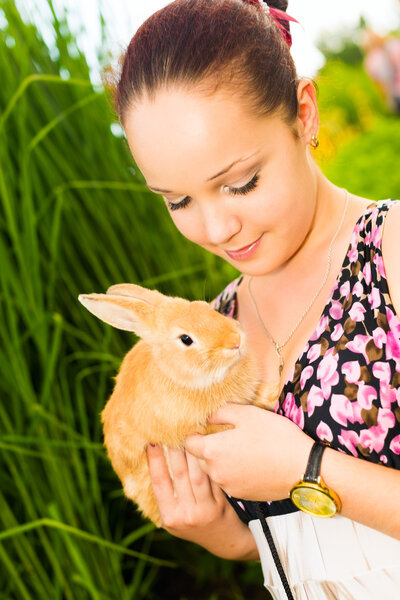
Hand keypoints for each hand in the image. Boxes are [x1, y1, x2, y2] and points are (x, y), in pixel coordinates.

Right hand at [146, 443, 256, 558]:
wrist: (224, 540)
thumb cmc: (194, 521)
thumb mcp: (174, 516)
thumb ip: (166, 494)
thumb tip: (154, 457)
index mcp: (170, 517)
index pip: (159, 482)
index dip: (154, 460)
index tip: (151, 441)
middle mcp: (187, 515)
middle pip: (178, 474)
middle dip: (174, 449)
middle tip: (170, 428)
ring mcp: (205, 510)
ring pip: (197, 473)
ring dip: (192, 450)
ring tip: (188, 432)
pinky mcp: (222, 504)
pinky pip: (212, 477)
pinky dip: (208, 460)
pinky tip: (205, 446)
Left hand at [185, 403, 313, 500]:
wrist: (303, 468)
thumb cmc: (275, 436)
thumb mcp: (247, 414)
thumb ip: (221, 412)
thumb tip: (206, 415)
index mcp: (212, 451)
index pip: (188, 443)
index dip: (195, 432)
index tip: (205, 426)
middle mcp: (216, 472)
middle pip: (199, 458)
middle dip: (207, 447)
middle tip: (225, 434)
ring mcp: (229, 486)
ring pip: (215, 470)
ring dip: (221, 460)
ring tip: (241, 447)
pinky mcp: (242, 494)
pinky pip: (229, 480)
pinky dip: (234, 471)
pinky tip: (251, 461)